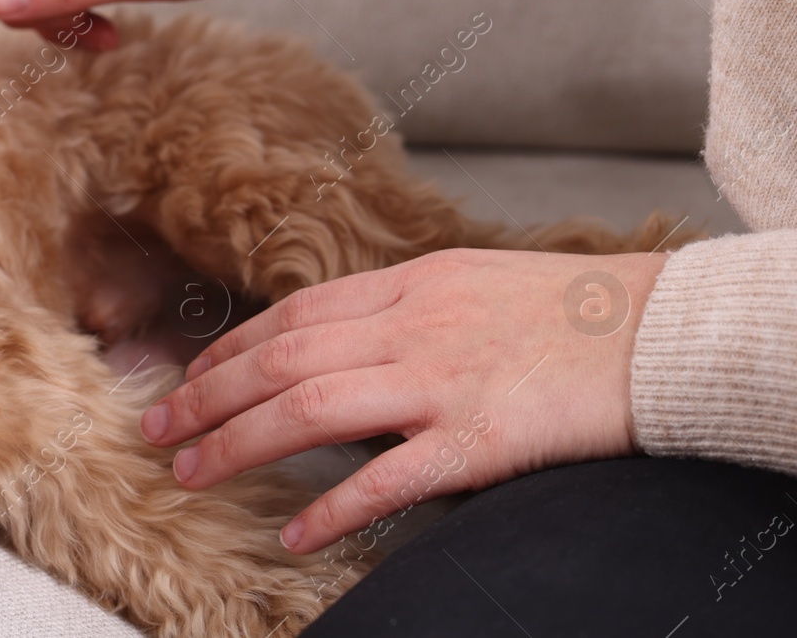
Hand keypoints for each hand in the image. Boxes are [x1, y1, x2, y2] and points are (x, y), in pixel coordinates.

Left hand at [139, 248, 667, 554]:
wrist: (656, 328)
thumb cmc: (566, 308)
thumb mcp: (468, 280)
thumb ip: (399, 308)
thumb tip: (338, 341)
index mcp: (407, 283)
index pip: (290, 316)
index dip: (229, 350)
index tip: (188, 379)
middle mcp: (410, 326)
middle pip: (281, 360)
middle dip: (207, 397)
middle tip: (157, 429)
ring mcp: (440, 381)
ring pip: (310, 409)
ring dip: (239, 442)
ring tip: (193, 471)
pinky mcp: (478, 439)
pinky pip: (388, 479)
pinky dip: (333, 507)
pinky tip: (294, 532)